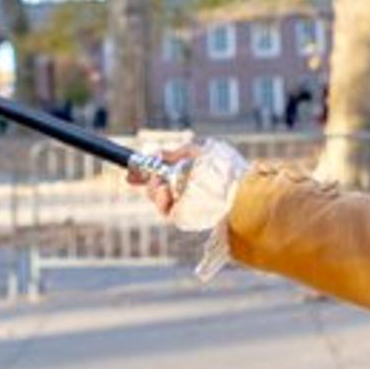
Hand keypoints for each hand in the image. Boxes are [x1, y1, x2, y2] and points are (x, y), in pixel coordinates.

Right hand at [128, 139, 248, 230]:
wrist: (239, 188)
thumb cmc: (226, 167)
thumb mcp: (200, 150)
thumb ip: (178, 152)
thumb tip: (157, 153)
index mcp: (188, 174)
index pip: (161, 175)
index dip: (144, 174)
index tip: (130, 174)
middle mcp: (185, 190)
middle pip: (156, 188)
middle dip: (148, 181)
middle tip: (152, 177)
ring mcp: (186, 205)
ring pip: (158, 200)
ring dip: (154, 191)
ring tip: (161, 186)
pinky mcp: (187, 218)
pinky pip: (167, 212)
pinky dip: (161, 203)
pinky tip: (165, 194)